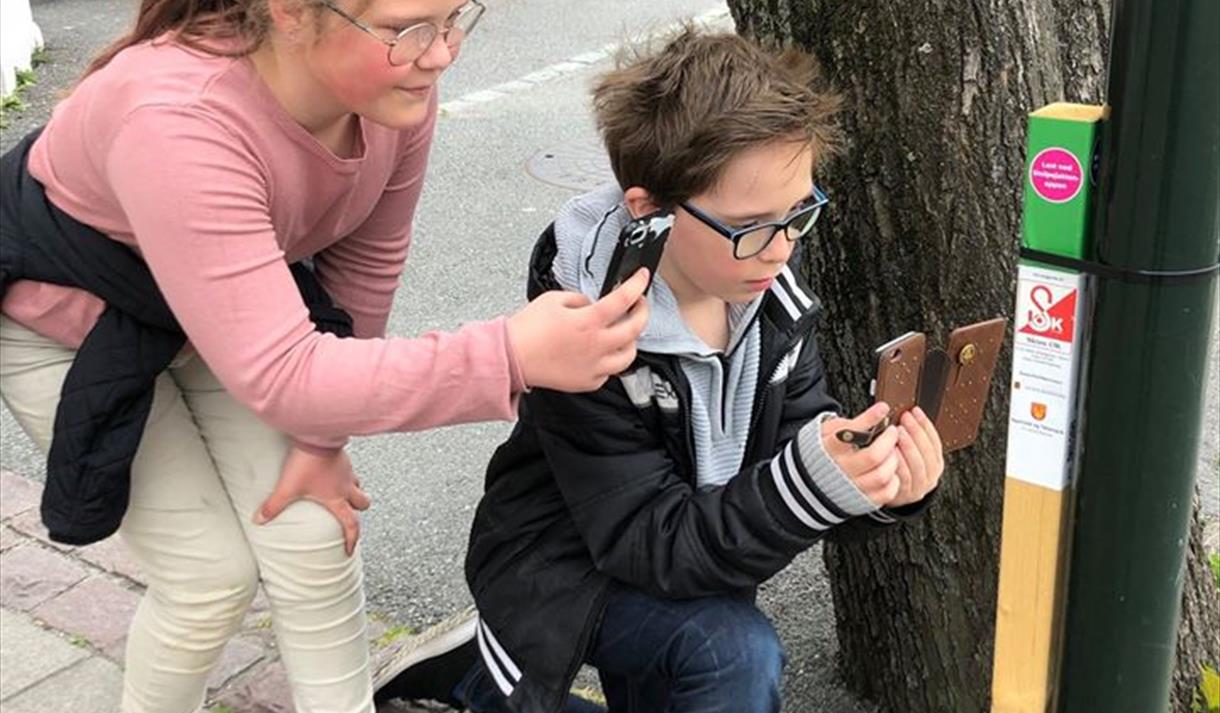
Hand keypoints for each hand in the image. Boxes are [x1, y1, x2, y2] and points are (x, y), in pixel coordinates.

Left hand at [254, 446, 370, 555]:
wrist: (317, 436)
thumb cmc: (307, 463)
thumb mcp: (288, 487)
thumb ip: (273, 505)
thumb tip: (259, 519)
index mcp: (336, 498)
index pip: (351, 524)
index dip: (352, 539)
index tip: (349, 549)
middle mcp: (346, 486)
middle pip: (363, 503)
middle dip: (358, 510)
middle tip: (350, 513)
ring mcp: (347, 471)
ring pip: (359, 485)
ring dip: (354, 491)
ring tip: (342, 492)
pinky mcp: (344, 457)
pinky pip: (350, 470)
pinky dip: (345, 475)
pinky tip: (332, 472)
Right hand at [507, 268, 650, 391]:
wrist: (510, 357)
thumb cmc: (527, 330)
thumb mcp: (553, 299)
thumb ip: (579, 299)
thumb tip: (592, 304)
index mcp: (588, 321)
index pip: (623, 299)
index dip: (637, 284)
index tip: (642, 277)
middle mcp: (596, 345)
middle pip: (635, 329)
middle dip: (643, 312)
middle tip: (639, 304)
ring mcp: (593, 366)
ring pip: (628, 356)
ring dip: (631, 340)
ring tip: (625, 332)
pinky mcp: (586, 382)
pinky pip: (609, 373)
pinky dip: (611, 361)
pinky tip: (603, 353)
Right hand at [820, 403, 901, 507]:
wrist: (810, 478)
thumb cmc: (825, 450)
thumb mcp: (832, 430)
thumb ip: (857, 421)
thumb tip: (883, 409)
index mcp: (830, 448)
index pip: (855, 432)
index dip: (873, 419)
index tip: (883, 411)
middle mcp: (841, 469)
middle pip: (874, 456)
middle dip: (889, 441)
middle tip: (892, 432)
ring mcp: (852, 487)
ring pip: (882, 476)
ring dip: (893, 461)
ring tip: (891, 452)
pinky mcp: (861, 500)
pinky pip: (886, 493)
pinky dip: (893, 481)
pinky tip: (889, 470)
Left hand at [890, 406, 944, 506]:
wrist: (889, 494)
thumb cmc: (899, 468)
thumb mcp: (910, 452)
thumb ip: (911, 437)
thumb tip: (907, 412)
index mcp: (936, 463)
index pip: (935, 441)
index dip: (925, 425)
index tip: (915, 411)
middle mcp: (931, 476)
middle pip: (927, 452)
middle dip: (916, 433)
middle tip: (904, 419)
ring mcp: (919, 487)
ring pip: (917, 465)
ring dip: (908, 447)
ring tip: (897, 433)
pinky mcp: (905, 495)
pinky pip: (904, 478)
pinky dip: (898, 464)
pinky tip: (891, 453)